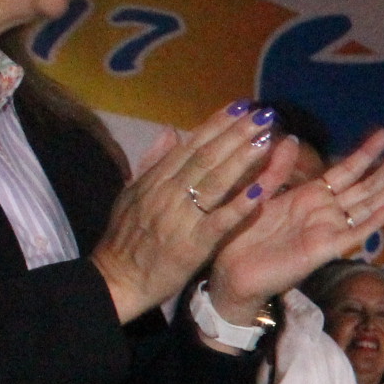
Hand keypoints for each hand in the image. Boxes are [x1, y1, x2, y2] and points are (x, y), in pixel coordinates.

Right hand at [87, 100, 284, 322]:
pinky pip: (221, 220)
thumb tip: (170, 129)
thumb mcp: (132, 193)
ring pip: (215, 181)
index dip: (217, 124)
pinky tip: (262, 189)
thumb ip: (153, 161)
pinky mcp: (192, 244)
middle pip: (207, 156)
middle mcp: (168, 192)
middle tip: (264, 114)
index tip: (241, 106)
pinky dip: (241, 204)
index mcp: (155, 179)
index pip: (191, 145)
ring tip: (267, 139)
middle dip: (236, 133)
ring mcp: (180, 217)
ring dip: (243, 158)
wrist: (117, 278)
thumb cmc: (127, 237)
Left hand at [206, 127, 383, 318]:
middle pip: (366, 185)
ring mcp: (329, 229)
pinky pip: (355, 232)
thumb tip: (290, 137)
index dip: (368, 152)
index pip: (348, 169)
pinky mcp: (325, 248)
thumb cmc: (243, 234)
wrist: (232, 270)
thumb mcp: (259, 193)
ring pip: (368, 205)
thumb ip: (278, 168)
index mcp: (312, 195)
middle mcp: (327, 211)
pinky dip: (374, 221)